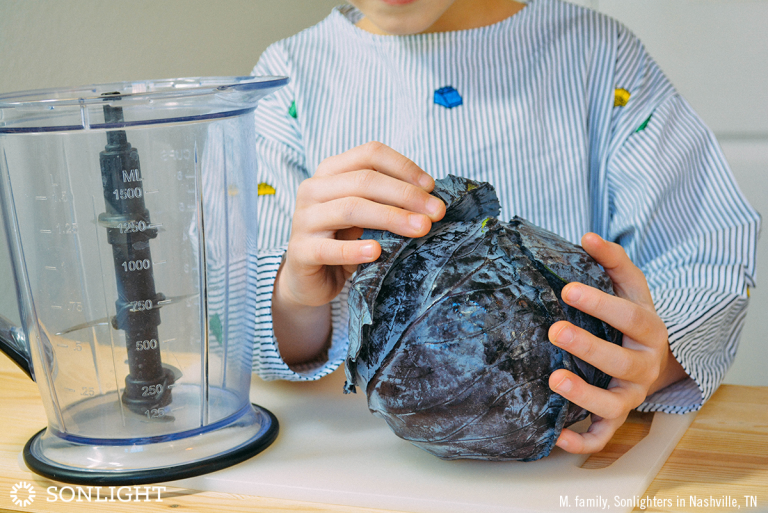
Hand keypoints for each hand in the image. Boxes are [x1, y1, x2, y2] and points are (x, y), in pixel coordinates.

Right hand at [272, 142, 444, 363]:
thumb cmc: (345, 240)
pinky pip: (329, 248)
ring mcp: (304, 219)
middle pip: (364, 180)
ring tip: (420, 229)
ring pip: (350, 208)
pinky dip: (355, 249)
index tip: (432, 187)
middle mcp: (314, 189)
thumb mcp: (367, 216)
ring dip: (390, 218)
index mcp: (331, 171)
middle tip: (436, 212)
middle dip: (405, 195)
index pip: (370, 154)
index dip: (404, 167)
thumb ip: (388, 202)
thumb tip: (431, 200)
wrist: (310, 277)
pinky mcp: (300, 250)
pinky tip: (377, 253)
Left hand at [547, 233, 686, 453]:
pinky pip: (603, 436)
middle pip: (620, 361)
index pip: (628, 316)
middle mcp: (643, 366)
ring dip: (584, 395)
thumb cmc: (631, 317)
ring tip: (555, 379)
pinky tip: (558, 437)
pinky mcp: (616, 417)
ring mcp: (630, 395)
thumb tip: (588, 235)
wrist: (652, 355)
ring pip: (613, 405)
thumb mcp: (629, 286)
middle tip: (555, 330)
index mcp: (649, 331)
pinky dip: (583, 442)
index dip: (600, 303)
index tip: (567, 288)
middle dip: (588, 346)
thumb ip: (611, 261)